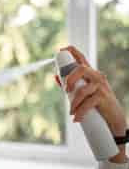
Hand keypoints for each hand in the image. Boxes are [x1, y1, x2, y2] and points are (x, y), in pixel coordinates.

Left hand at [57, 46, 126, 162]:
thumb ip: (70, 85)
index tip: (62, 49)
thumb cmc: (96, 105)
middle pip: (81, 69)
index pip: (82, 58)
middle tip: (66, 91)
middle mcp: (97, 77)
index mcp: (90, 74)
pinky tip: (76, 118)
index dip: (72, 51)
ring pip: (82, 90)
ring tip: (71, 112)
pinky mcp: (103, 97)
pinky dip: (79, 112)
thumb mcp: (82, 93)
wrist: (113, 119)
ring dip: (73, 103)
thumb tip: (55, 76)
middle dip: (69, 79)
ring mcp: (101, 86)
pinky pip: (88, 103)